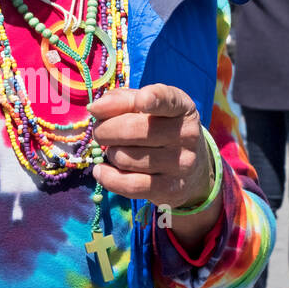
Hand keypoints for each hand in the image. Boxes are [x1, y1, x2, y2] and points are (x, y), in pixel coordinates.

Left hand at [87, 83, 212, 209]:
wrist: (193, 169)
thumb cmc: (159, 129)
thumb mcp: (146, 108)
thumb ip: (121, 100)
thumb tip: (96, 108)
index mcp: (181, 107)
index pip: (168, 100)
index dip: (154, 98)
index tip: (142, 99)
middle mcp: (187, 134)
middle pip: (130, 130)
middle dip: (104, 130)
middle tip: (101, 132)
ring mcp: (181, 164)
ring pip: (124, 158)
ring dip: (110, 154)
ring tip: (116, 151)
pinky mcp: (171, 189)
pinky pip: (129, 185)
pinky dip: (107, 178)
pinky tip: (102, 171)